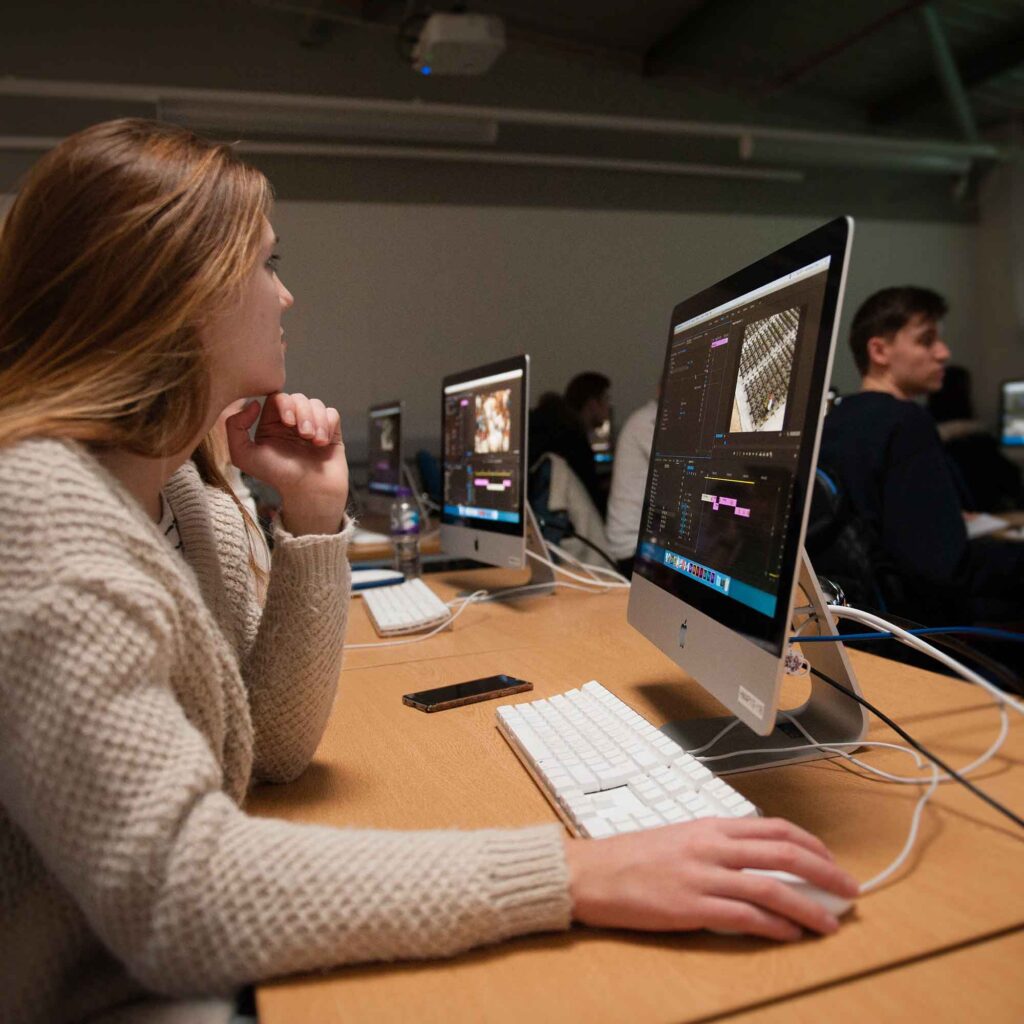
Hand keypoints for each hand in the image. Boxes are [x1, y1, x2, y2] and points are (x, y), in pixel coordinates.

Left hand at [225, 393, 348, 535]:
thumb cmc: (278, 477)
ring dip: (316, 420)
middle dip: (302, 413)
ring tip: (313, 441)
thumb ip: (235, 427)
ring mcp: (312, 426)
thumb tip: (253, 403)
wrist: (309, 492)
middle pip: (297, 398)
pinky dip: (328, 425)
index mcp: (270, 425)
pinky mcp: (330, 431)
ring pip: (315, 404)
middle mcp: (291, 423)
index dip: (284, 404)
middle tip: (303, 434)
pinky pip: (331, 413)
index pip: (276, 397)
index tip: (287, 422)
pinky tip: (322, 443)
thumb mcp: (244, 456)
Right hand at [563, 817, 858, 940]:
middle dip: (823, 872)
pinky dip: (774, 926)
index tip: (830, 861)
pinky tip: (790, 934)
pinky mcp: (691, 907)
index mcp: (709, 826)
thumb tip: (752, 859)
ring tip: (830, 923)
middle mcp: (711, 846)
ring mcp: (702, 876)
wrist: (591, 873)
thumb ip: (715, 844)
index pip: (773, 828)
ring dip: (808, 906)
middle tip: (849, 890)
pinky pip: (744, 916)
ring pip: (771, 887)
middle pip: (782, 853)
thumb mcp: (678, 837)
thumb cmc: (631, 857)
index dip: (810, 845)